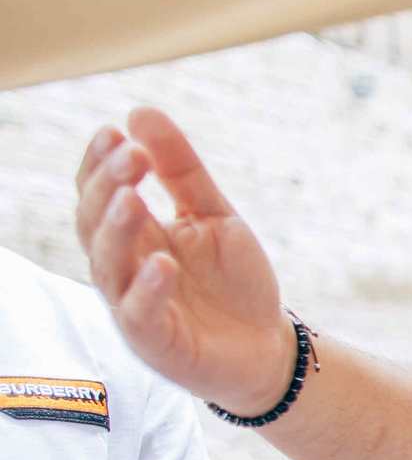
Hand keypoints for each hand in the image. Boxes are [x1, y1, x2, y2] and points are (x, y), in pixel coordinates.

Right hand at [74, 108, 296, 416]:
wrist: (268, 347)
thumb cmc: (234, 283)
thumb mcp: (213, 216)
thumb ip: (181, 171)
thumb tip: (139, 112)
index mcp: (135, 235)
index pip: (99, 195)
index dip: (100, 165)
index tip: (115, 132)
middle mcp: (125, 268)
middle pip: (94, 224)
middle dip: (107, 187)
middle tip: (130, 155)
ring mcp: (134, 305)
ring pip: (109, 265)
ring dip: (118, 229)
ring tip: (133, 196)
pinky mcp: (154, 341)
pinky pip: (140, 313)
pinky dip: (149, 287)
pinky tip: (163, 261)